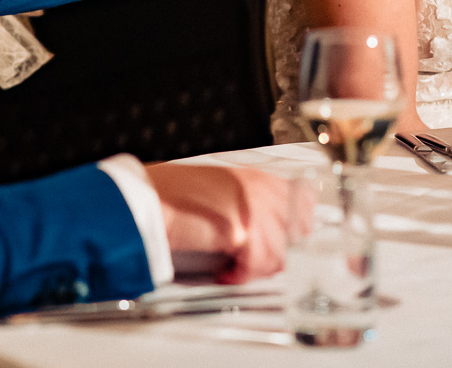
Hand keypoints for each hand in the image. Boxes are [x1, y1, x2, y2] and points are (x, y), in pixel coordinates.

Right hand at [143, 164, 308, 283]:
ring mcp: (255, 207)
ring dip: (258, 267)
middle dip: (279, 252)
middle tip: (255, 262)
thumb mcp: (220, 188)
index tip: (281, 245)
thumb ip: (247, 203)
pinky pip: (257, 265)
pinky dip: (241, 276)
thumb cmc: (173, 194)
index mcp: (256, 177)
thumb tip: (269, 229)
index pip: (303, 202)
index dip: (294, 229)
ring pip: (280, 253)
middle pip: (298, 230)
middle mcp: (261, 189)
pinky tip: (226, 273)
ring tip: (236, 269)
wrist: (148, 199)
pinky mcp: (243, 230)